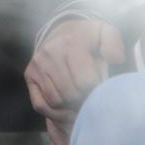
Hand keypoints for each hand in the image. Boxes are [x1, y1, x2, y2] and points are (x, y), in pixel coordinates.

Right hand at [24, 17, 125, 144]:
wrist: (62, 32)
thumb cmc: (87, 39)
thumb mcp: (104, 34)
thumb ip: (114, 44)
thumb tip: (115, 59)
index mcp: (71, 43)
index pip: (85, 82)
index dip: (96, 92)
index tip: (101, 92)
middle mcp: (50, 53)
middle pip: (70, 94)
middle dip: (84, 102)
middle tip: (92, 101)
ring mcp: (38, 65)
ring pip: (56, 101)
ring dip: (70, 108)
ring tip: (81, 105)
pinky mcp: (29, 75)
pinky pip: (40, 104)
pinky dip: (54, 113)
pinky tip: (67, 111)